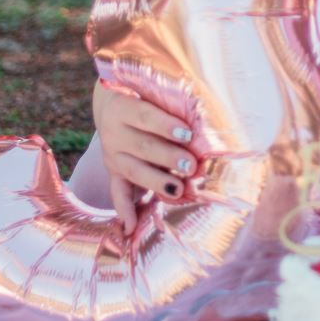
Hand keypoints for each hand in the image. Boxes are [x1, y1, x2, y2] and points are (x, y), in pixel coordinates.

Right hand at [92, 78, 201, 232]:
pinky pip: (118, 192)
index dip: (165, 125)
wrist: (113, 103)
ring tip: (178, 189)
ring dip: (156, 181)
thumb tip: (207, 118)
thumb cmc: (146, 96)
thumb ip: (173, 104)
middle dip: (168, 157)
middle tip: (191, 165)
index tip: (187, 133)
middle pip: (142, 146)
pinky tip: (130, 227)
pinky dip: (124, 210)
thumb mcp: (153, 93)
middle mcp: (114, 133)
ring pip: (134, 170)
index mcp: (123, 107)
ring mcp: (113, 155)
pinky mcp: (114, 173)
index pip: (145, 116)